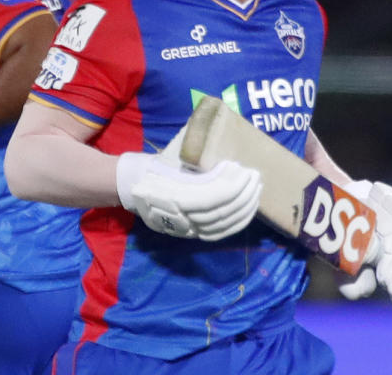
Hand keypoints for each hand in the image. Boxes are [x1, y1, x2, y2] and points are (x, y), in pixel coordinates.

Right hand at [116, 137, 261, 240]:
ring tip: (256, 188)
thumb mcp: (169, 160)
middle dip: (243, 194)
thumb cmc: (154, 167)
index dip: (231, 186)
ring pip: (224, 225)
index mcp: (172, 198)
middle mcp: (180, 218)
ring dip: (245, 207)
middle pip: (220, 213)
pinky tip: (250, 208)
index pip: (210, 199)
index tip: (242, 169)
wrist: (134, 187)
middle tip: (256, 175)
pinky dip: (239, 221)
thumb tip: (224, 158)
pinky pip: (221, 233)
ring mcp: (187, 229)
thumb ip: (193, 163)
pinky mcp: (193, 233)